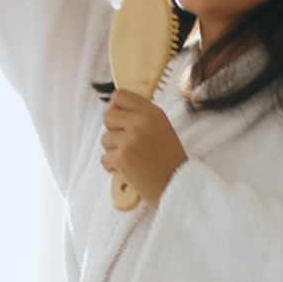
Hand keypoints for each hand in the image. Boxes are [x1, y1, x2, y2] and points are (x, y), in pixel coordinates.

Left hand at [100, 90, 187, 206]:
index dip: (116, 107)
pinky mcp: (123, 157)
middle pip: (108, 116)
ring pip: (105, 139)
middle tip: (127, 144)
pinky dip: (113, 167)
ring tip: (132, 159)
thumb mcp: (162, 128)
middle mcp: (142, 122)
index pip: (121, 96)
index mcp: (153, 112)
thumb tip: (116, 108)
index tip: (119, 119)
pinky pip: (104, 158)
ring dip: (114, 151)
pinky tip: (128, 170)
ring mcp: (131, 139)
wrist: (178, 185)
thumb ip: (142, 117)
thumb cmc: (169, 161)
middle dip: (113, 132)